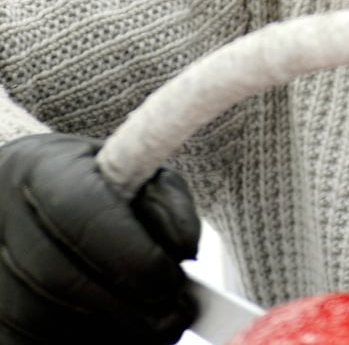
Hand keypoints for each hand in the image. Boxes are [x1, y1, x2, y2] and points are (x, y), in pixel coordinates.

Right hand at [0, 133, 200, 343]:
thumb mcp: (136, 174)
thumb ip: (167, 204)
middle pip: (61, 278)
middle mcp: (1, 215)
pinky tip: (115, 335)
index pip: (84, 214)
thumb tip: (183, 249)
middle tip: (174, 318)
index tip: (172, 279)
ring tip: (152, 330)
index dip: (134, 255)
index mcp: (41, 169)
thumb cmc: (93, 186)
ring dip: (107, 333)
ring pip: (42, 318)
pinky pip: (29, 340)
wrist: (28, 201)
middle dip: (128, 306)